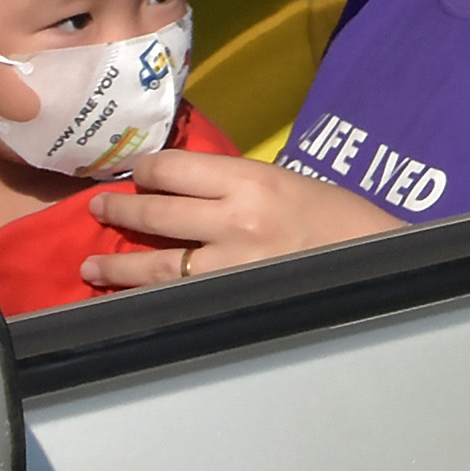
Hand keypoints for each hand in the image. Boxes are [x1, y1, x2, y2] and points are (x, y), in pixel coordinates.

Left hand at [84, 149, 401, 288]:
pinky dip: (145, 299)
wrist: (379, 267)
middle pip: (155, 212)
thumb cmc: (340, 220)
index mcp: (251, 179)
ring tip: (90, 267)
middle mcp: (234, 219)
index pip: (174, 168)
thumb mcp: (288, 183)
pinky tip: (124, 301)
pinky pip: (176, 299)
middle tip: (98, 209)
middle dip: (120, 210)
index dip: (145, 170)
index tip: (134, 174)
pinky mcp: (233, 301)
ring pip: (156, 266)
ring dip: (117, 266)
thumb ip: (237, 185)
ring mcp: (230, 267)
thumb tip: (187, 190)